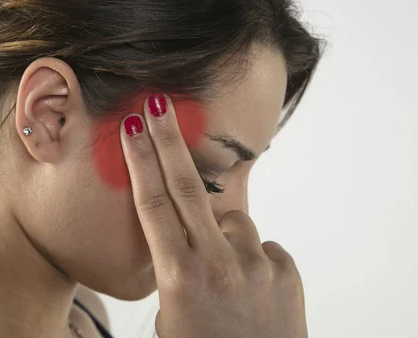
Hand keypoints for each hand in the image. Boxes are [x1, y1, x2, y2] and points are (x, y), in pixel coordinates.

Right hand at [119, 93, 307, 337]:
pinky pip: (261, 246)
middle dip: (168, 140)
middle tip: (159, 103)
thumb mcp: (169, 315)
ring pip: (231, 220)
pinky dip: (250, 258)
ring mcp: (254, 263)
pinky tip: (250, 291)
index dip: (140, 161)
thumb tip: (186, 240)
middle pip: (187, 186)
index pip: (153, 205)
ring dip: (220, 234)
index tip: (133, 126)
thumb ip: (175, 270)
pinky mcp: (285, 270)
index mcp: (178, 276)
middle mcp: (216, 262)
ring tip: (223, 278)